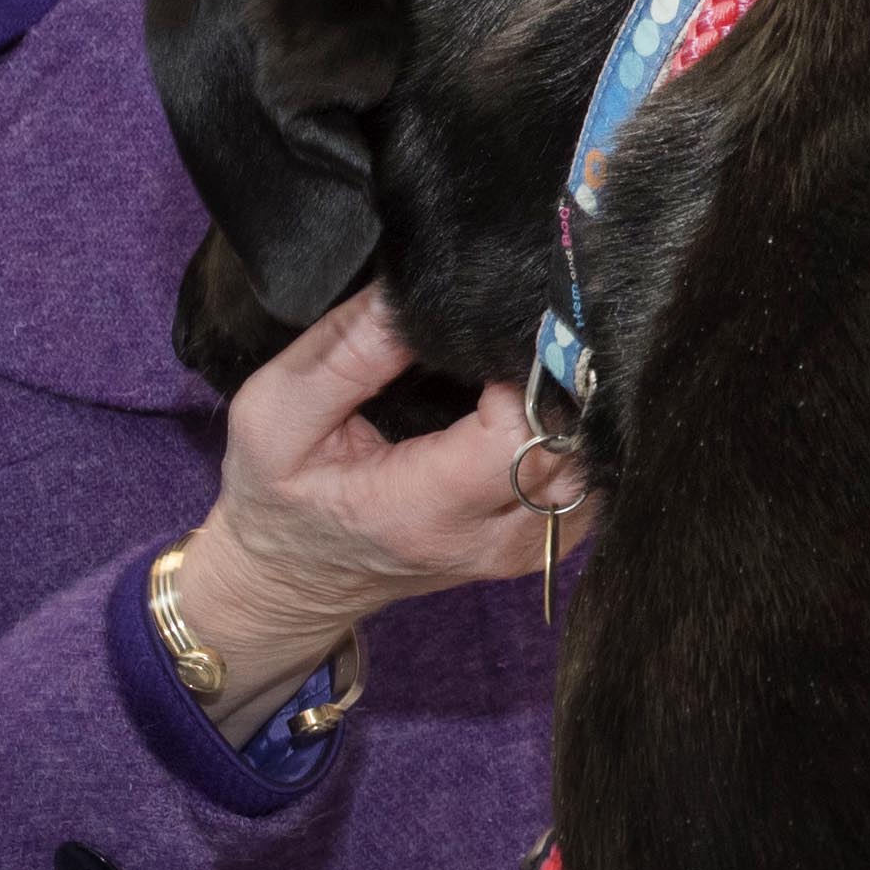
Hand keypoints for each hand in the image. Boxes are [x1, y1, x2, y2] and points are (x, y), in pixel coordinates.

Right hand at [171, 290, 556, 727]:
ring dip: (574, 407)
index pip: (521, 437)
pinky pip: (591, 480)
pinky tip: (539, 400)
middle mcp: (493, 541)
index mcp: (422, 511)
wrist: (294, 576)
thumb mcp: (274, 412)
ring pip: (594, 464)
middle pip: (574, 449)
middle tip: (527, 329)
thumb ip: (346, 352)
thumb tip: (415, 293)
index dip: (525, 374)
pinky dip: (577, 435)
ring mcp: (528, 549)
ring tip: (531, 361)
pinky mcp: (546, 543)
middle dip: (559, 382)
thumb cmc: (281, 491)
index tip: (497, 331)